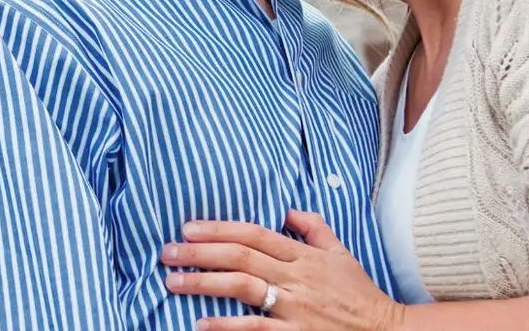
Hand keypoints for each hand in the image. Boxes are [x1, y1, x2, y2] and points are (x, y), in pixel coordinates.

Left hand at [162, 209, 407, 329]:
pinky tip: (200, 324)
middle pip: (241, 257)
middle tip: (167, 252)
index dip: (219, 228)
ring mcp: (295, 307)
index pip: (254, 234)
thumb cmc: (360, 293)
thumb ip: (314, 228)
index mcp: (304, 255)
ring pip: (242, 288)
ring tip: (173, 282)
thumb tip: (288, 209)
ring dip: (203, 284)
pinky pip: (255, 329)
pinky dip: (226, 327)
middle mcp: (296, 277)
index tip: (189, 228)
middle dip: (200, 253)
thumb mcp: (341, 254)